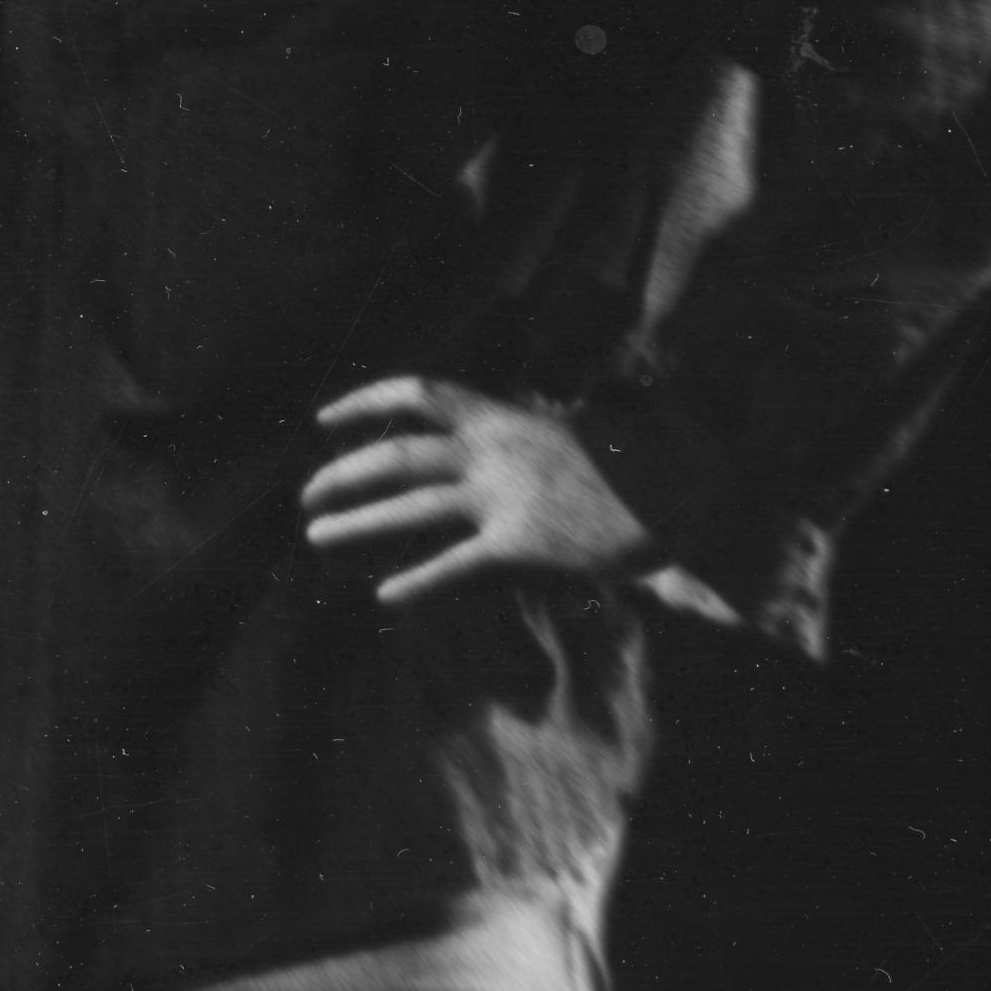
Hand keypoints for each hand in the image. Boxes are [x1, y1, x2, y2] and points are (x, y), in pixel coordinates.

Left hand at [301, 378, 653, 607]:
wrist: (684, 493)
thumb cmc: (629, 466)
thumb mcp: (566, 431)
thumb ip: (520, 434)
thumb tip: (490, 434)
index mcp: (503, 417)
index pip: (420, 394)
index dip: (366, 403)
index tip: (323, 418)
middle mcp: (494, 451)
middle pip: (398, 457)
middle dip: (343, 474)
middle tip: (306, 496)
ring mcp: (504, 497)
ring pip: (412, 507)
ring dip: (357, 522)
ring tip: (315, 535)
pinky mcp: (522, 543)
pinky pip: (457, 564)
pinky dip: (419, 582)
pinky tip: (387, 596)